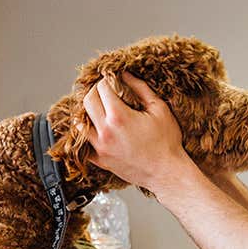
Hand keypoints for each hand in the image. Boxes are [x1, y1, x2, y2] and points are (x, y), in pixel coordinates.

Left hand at [81, 72, 194, 194]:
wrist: (167, 173)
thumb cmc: (167, 143)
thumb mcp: (159, 109)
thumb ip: (140, 88)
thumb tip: (126, 74)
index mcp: (119, 117)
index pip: (101, 88)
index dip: (106, 80)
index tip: (112, 80)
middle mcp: (105, 132)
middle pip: (87, 101)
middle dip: (95, 91)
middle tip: (105, 91)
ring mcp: (101, 148)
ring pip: (80, 123)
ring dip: (87, 112)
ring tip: (99, 108)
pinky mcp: (101, 161)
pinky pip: (84, 145)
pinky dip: (87, 134)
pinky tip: (96, 129)